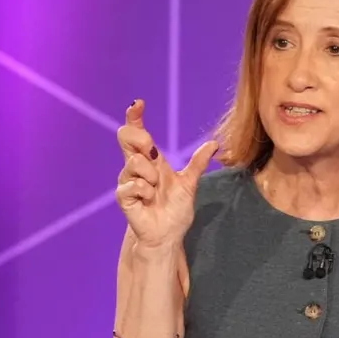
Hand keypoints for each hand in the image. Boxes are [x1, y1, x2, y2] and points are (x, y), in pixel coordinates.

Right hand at [115, 99, 218, 250]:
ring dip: (152, 177)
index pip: (137, 132)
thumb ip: (198, 163)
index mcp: (150, 159)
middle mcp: (135, 166)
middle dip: (141, 140)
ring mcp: (127, 181)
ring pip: (135, 162)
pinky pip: (135, 184)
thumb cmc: (175, 209)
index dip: (134, 116)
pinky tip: (150, 200)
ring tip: (157, 191)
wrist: (168, 234)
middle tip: (154, 154)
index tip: (138, 103)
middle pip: (126, 137)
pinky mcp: (124, 197)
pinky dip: (147, 192)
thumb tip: (214, 143)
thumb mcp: (190, 182)